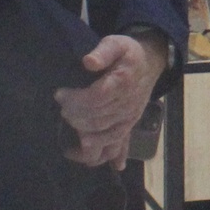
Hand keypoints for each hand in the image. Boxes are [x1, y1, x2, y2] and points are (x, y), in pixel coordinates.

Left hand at [56, 33, 166, 166]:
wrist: (149, 63)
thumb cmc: (127, 53)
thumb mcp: (117, 43)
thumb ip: (104, 51)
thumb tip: (88, 61)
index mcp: (123, 82)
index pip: (97, 97)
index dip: (76, 99)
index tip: (60, 94)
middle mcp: (128, 104)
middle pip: (99, 119)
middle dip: (76, 118)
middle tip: (62, 110)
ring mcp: (129, 117)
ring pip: (108, 136)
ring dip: (88, 140)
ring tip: (71, 140)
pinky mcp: (129, 125)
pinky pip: (123, 143)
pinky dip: (117, 156)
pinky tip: (113, 166)